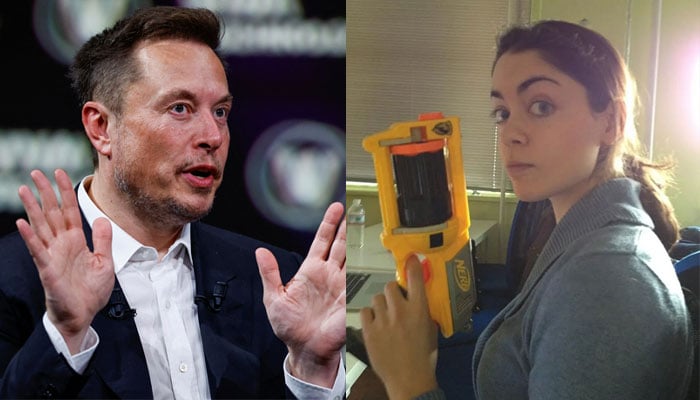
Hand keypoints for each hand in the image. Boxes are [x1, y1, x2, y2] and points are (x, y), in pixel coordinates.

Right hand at [16, 169, 113, 353]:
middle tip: (35, 172)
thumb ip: (103, 240)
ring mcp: (53, 255)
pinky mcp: (48, 269)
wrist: (83, 316)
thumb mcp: (105, 262)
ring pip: (41, 226)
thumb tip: (103, 219)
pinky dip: (30, 236)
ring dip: (32, 208)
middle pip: (52, 213)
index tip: (60, 173)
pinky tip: (23, 223)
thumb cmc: (91, 292)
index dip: (66, 192)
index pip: (70, 210)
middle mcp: (62, 244)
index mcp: (76, 241)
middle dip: (45, 192)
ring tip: (24, 189)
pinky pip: (38, 250)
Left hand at [256, 202, 345, 387]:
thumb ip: (269, 273)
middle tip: (352, 207)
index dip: (329, 224)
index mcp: (310, 271)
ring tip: (361, 221)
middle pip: (340, 243)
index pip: (322, 241)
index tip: (335, 208)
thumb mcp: (274, 297)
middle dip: (346, 225)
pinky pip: (358, 278)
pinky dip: (363, 265)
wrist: (306, 350)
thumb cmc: (290, 328)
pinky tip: (367, 252)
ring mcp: (341, 285)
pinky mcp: (349, 298)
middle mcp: (328, 275)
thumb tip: (260, 253)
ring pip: (351, 256)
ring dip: (356, 239)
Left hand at [360, 255, 438, 398]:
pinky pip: (365, 312)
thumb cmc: (424, 357)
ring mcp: (383, 320)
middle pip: (391, 286)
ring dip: (381, 305)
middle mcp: (400, 311)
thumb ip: (425, 312)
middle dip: (393, 293)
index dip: (412, 265)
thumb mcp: (431, 330)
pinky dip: (370, 316)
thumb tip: (420, 300)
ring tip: (384, 317)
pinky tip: (375, 324)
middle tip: (395, 303)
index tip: (411, 258)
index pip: (415, 278)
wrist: (410, 380)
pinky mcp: (369, 330)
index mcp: (420, 309)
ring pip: (377, 298)